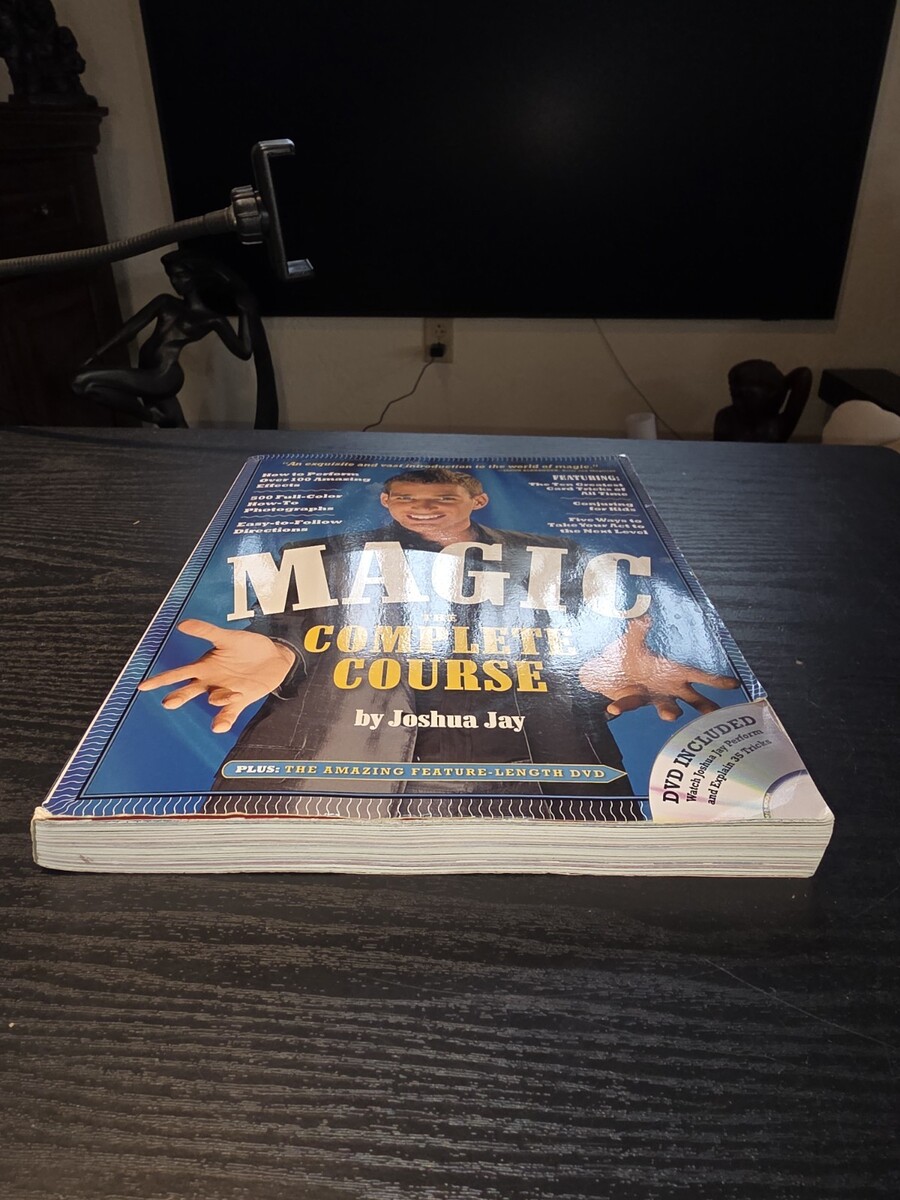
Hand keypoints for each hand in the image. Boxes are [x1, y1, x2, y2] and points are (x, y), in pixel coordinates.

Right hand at [137, 619, 295, 732]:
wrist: (275, 657)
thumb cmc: (248, 645)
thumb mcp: (227, 637)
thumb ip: (207, 632)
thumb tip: (182, 624)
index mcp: (204, 667)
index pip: (177, 674)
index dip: (160, 680)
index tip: (143, 686)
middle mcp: (211, 682)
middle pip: (190, 691)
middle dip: (179, 696)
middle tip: (168, 702)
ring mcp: (226, 692)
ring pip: (213, 701)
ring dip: (214, 700)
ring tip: (215, 698)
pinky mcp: (241, 700)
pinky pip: (229, 713)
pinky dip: (224, 720)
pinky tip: (218, 726)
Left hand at [579, 616, 738, 720]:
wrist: (607, 669)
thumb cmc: (627, 654)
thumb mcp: (633, 640)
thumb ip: (639, 629)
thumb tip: (643, 614)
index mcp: (675, 671)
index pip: (701, 676)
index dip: (718, 681)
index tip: (735, 684)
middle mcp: (669, 687)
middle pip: (694, 699)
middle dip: (705, 706)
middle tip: (713, 714)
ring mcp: (654, 697)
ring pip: (668, 708)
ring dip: (670, 711)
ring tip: (670, 715)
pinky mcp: (635, 702)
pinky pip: (630, 705)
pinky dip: (623, 706)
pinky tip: (614, 708)